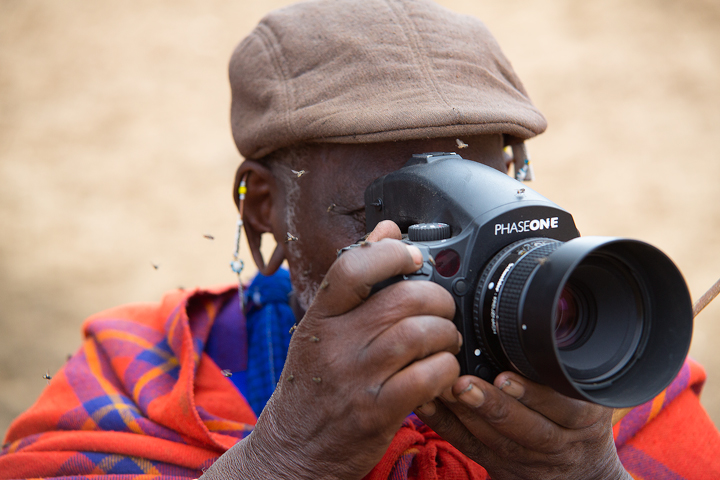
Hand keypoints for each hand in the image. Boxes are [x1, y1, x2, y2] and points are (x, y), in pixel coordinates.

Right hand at [203, 221, 461, 479]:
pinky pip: (428, 377)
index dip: (391, 252)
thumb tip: (387, 229)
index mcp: (320, 318)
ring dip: (446, 333)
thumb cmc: (313, 385)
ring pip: (419, 335)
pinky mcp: (377, 412)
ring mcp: (356, 379)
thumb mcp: (322, 329)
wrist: (293, 450)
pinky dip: (445, 369)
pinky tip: (441, 371)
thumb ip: (356, 279)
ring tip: (445, 340)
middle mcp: (335, 344)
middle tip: (442, 309)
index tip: (413, 257)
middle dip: (437, 298)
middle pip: (401, 299)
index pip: (352, 266)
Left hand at [415, 372, 630, 479]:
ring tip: (440, 389)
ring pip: (496, 441)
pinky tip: (427, 404)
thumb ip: (566, 367)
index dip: (534, 394)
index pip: (564, 408)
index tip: (505, 376)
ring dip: (464, 415)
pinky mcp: (502, 469)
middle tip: (463, 384)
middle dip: (492, 406)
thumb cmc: (583, 422)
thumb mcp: (590, 394)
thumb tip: (541, 319)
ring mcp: (529, 461)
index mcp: (584, 419)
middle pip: (526, 428)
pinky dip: (446, 426)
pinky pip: (471, 448)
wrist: (585, 475)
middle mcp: (559, 443)